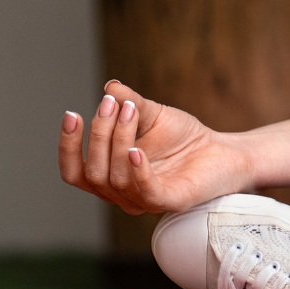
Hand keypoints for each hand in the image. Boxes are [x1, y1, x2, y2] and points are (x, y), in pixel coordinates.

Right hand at [58, 78, 256, 215]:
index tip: (71, 115)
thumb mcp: (152, 114)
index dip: (67, 147)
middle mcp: (122, 193)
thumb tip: (110, 87)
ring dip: (118, 141)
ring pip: (116, 179)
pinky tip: (136, 149)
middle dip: (98, 134)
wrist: (221, 150)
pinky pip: (147, 193)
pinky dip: (138, 171)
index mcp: (110, 175)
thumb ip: (130, 102)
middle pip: (93, 172)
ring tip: (130, 110)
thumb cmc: (182, 137)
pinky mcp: (171, 201)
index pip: (75, 172)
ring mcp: (145, 201)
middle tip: (112, 104)